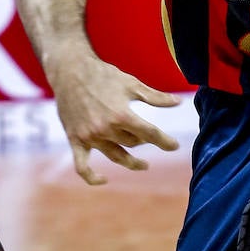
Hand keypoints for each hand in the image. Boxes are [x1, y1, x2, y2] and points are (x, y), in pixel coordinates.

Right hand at [53, 54, 179, 181]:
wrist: (70, 70)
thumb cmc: (103, 75)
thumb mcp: (132, 84)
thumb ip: (156, 97)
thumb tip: (179, 103)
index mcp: (121, 114)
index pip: (150, 134)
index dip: (165, 142)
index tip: (174, 146)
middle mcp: (105, 128)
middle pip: (133, 143)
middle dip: (144, 141)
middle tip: (148, 137)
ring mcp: (90, 136)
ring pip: (116, 156)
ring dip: (131, 162)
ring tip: (143, 165)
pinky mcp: (75, 140)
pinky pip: (82, 166)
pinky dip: (92, 177)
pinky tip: (103, 180)